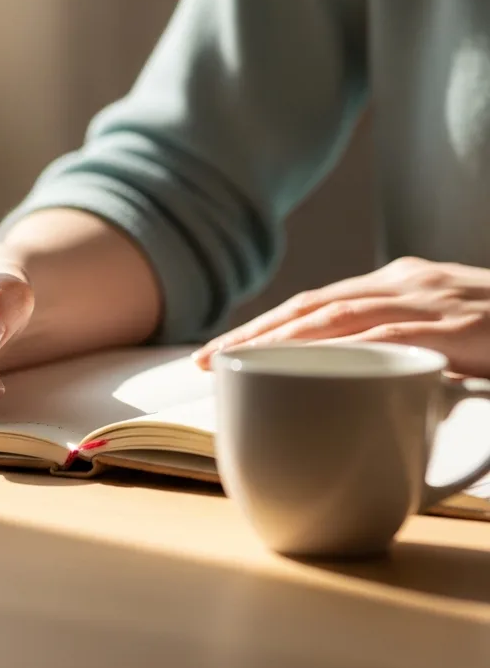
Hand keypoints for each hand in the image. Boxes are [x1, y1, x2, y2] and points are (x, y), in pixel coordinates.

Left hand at [193, 257, 489, 376]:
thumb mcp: (445, 336)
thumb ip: (397, 350)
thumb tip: (349, 383)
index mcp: (400, 285)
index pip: (315, 303)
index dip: (263, 326)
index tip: (221, 352)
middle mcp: (409, 283)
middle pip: (312, 306)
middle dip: (253, 334)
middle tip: (205, 360)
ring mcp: (435, 301)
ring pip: (338, 317)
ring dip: (278, 341)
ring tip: (234, 364)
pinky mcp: (462, 328)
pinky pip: (390, 338)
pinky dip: (343, 353)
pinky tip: (306, 368)